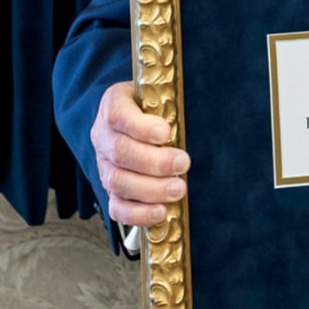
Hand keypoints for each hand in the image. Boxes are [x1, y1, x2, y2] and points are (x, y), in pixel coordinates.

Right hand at [90, 81, 190, 225]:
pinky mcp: (112, 190)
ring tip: (178, 189)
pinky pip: (117, 207)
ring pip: (118, 181)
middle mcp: (104, 136)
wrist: (137, 119)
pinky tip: (160, 212)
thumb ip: (172, 102)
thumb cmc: (155, 107)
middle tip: (183, 163)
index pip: (117, 114)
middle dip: (154, 161)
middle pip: (120, 151)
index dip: (140, 127)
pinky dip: (138, 213)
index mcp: (114, 105)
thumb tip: (204, 113)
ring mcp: (105, 165)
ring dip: (151, 189)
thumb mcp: (161, 94)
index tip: (165, 132)